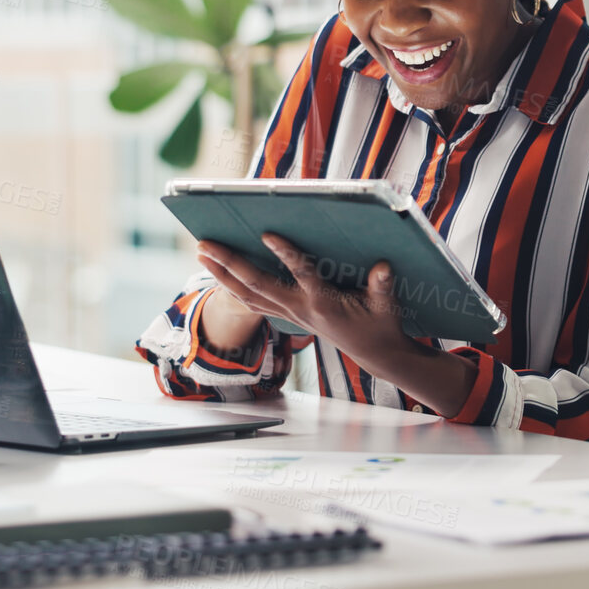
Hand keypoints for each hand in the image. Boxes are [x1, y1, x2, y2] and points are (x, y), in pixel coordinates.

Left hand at [195, 235, 479, 418]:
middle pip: (257, 286)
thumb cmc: (382, 325)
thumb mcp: (386, 305)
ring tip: (202, 253)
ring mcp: (292, 314)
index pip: (302, 274)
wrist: (376, 355)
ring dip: (222, 275)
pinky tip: (220, 274)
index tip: (267, 233)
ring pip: (249, 295)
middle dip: (230, 264)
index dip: (285, 254)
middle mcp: (300, 310)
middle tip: (205, 244)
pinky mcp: (290, 315)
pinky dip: (234, 288)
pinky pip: (254, 302)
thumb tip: (383, 267)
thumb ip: (382, 285)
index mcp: (323, 303)